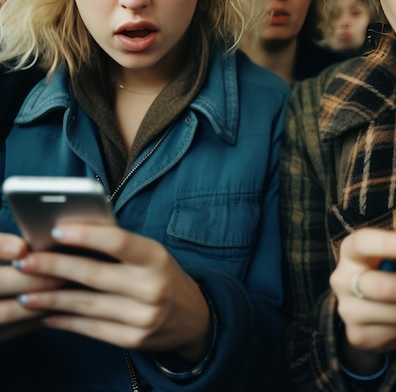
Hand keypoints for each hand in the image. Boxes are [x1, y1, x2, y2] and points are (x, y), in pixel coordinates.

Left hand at [13, 224, 210, 361]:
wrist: (194, 317)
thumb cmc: (164, 276)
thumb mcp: (152, 255)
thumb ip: (120, 248)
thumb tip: (74, 239)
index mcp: (156, 258)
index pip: (118, 242)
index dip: (86, 235)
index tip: (56, 230)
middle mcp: (152, 286)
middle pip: (94, 274)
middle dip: (55, 267)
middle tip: (27, 262)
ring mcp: (143, 316)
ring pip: (87, 305)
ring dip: (52, 298)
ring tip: (27, 292)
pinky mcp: (134, 340)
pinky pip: (92, 329)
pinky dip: (66, 321)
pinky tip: (48, 315)